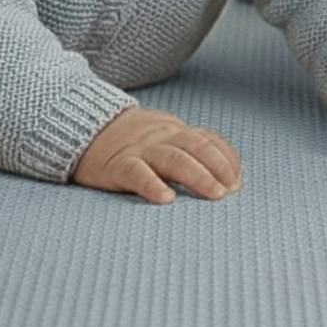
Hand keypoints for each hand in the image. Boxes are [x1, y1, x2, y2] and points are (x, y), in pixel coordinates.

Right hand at [71, 105, 241, 203]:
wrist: (88, 128)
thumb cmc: (136, 141)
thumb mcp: (167, 138)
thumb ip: (194, 151)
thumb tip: (231, 178)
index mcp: (177, 132)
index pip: (208, 140)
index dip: (226, 159)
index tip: (238, 181)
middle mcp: (163, 137)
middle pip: (196, 147)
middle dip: (218, 168)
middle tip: (231, 191)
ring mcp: (141, 149)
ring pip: (173, 158)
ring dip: (198, 176)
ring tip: (214, 194)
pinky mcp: (117, 165)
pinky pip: (136, 173)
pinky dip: (152, 185)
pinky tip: (165, 198)